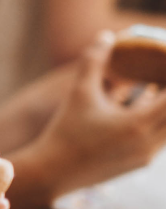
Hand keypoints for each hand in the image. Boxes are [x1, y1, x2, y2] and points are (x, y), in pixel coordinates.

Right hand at [21, 31, 165, 199]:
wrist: (54, 171)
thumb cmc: (66, 130)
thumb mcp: (79, 92)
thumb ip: (94, 61)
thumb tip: (106, 36)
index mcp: (138, 124)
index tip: (165, 63)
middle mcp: (149, 143)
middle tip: (161, 74)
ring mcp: (147, 156)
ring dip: (164, 105)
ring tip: (156, 84)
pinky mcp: (140, 162)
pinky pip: (160, 137)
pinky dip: (159, 118)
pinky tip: (145, 100)